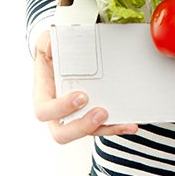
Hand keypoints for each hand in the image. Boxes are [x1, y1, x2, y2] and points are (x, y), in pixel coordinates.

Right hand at [33, 28, 137, 143]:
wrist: (64, 58)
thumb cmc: (53, 54)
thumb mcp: (45, 42)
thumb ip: (46, 41)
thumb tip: (51, 43)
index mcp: (44, 97)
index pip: (45, 111)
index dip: (61, 108)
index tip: (81, 96)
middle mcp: (57, 114)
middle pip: (63, 134)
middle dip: (83, 126)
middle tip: (101, 112)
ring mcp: (75, 119)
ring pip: (88, 133)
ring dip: (106, 129)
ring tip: (124, 122)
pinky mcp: (91, 119)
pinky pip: (104, 128)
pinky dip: (117, 127)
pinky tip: (130, 124)